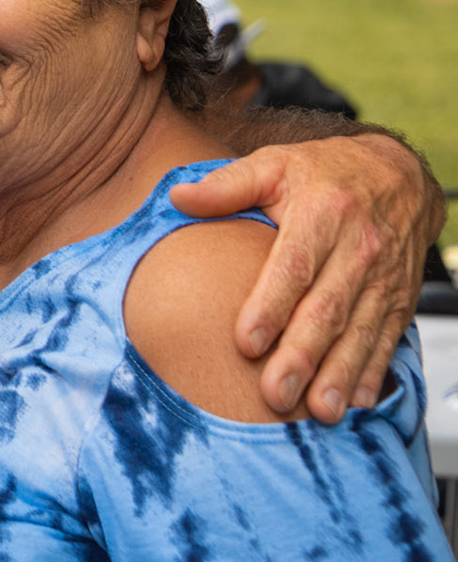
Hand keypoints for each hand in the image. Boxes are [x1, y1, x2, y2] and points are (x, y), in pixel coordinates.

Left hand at [170, 133, 434, 422]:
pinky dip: (376, 371)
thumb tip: (176, 196)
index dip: (270, 306)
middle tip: (274, 395)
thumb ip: (226, 185)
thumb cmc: (322, 172)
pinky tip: (359, 402)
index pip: (293, 266)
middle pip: (327, 308)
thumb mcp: (274, 165)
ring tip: (319, 411)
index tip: (244, 343)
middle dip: (302, 356)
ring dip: (340, 374)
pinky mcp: (400, 297)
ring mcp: (384, 277)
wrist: (397, 174)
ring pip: (361, 331)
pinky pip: (389, 337)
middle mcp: (359, 248)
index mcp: (323, 214)